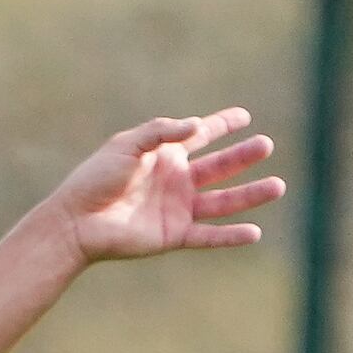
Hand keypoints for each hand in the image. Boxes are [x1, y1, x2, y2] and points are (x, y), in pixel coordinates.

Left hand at [45, 109, 281, 264]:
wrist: (74, 222)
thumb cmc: (94, 180)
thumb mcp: (126, 146)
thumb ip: (160, 132)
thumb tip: (197, 125)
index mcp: (164, 155)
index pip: (200, 136)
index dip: (221, 125)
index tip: (244, 116)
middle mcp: (176, 181)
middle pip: (220, 166)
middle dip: (244, 156)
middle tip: (266, 145)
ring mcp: (177, 208)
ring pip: (223, 201)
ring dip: (250, 195)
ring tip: (278, 186)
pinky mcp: (173, 235)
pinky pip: (209, 235)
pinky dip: (230, 236)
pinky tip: (254, 232)